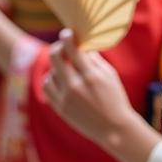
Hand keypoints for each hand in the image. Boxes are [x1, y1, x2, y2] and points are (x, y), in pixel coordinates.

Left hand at [44, 30, 132, 144]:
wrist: (113, 128)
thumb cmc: (115, 98)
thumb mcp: (110, 76)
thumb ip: (95, 60)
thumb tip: (82, 45)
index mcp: (91, 76)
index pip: (72, 49)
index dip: (67, 37)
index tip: (67, 33)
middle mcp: (76, 85)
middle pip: (56, 57)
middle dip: (58, 47)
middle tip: (62, 46)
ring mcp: (66, 97)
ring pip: (51, 72)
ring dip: (57, 67)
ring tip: (67, 69)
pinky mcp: (59, 107)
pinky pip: (47, 87)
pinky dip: (51, 80)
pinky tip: (60, 80)